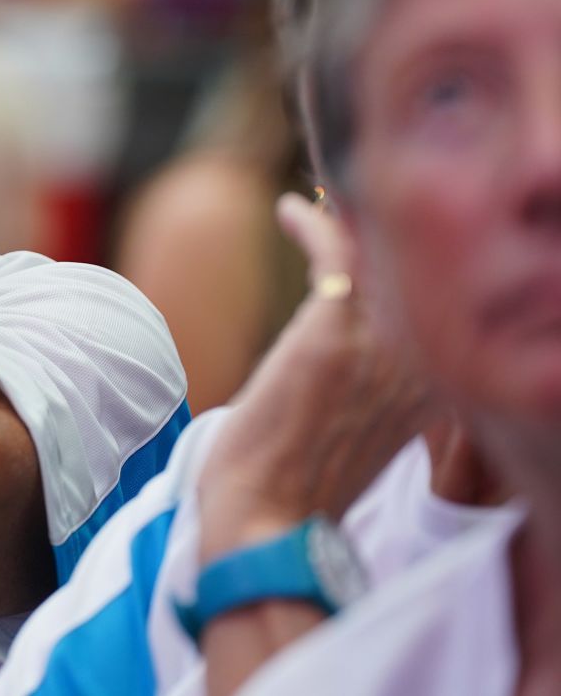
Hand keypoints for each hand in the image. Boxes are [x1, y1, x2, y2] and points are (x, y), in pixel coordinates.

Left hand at [197, 193, 431, 560]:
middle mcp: (428, 360)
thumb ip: (374, 380)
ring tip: (320, 193)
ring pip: (378, 250)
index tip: (379, 228)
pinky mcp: (335, 329)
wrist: (268, 518)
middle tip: (347, 194)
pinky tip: (288, 211)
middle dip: (380, 225)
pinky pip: (335, 250)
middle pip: (412, 265)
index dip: (406, 257)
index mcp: (441, 386)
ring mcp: (386, 342)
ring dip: (346, 215)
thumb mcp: (360, 423)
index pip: (437, 298)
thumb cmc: (300, 480)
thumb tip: (354, 347)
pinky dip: (311, 223)